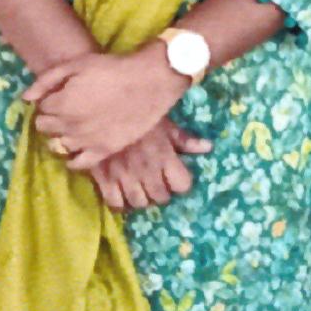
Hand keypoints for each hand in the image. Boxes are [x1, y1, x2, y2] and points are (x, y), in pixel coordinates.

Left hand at [22, 46, 189, 169]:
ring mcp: (85, 141)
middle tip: (64, 109)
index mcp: (61, 104)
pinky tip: (77, 148)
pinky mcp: (103, 152)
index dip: (48, 101)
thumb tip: (26, 98)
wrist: (147, 82)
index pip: (41, 109)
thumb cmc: (111, 69)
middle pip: (45, 127)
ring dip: (59, 136)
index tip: (58, 95)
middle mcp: (69, 126)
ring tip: (71, 126)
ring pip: (58, 146)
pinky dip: (72, 159)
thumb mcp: (77, 64)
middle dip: (50, 118)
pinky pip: (77, 164)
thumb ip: (47, 80)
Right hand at [89, 115, 212, 212]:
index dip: (180, 183)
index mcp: (164, 155)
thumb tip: (208, 148)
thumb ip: (184, 139)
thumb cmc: (137, 112)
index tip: (174, 177)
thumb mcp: (163, 121)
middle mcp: (147, 171)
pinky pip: (115, 204)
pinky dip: (120, 204)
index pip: (182, 185)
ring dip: (141, 198)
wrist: (102, 106)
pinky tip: (121, 194)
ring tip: (139, 188)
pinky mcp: (105, 179)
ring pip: (140, 203)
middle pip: (161, 197)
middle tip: (155, 182)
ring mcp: (125, 177)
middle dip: (160, 191)